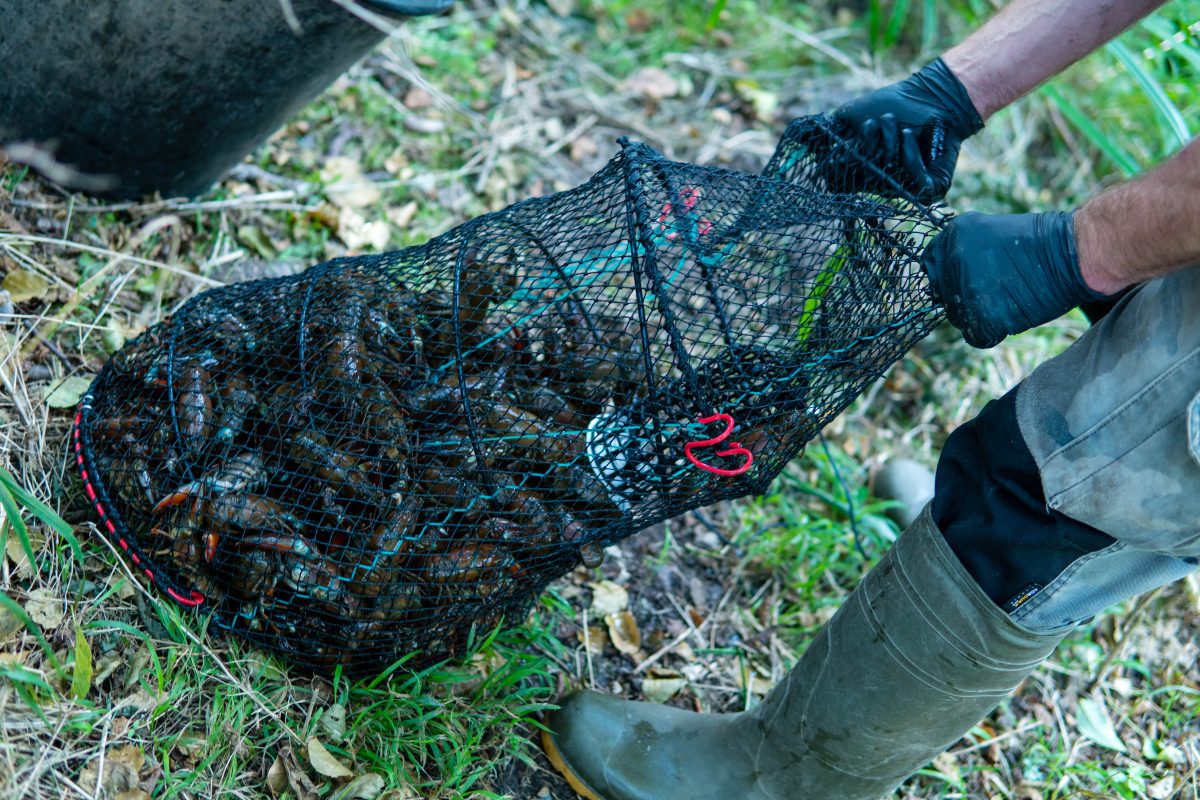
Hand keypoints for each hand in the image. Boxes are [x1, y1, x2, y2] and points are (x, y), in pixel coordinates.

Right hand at [828, 59, 982, 201]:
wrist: (928, 97)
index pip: (844, 183)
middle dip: (869, 146)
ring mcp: (906, 187)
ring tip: (896, 124)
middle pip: (866, 180)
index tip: (842, 147)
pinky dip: (910, 156)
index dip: (843, 165)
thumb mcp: (850, 115)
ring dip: (889, 143)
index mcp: (865, 173)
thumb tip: (801, 141)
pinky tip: (909, 135)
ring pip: (890, 179)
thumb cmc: (890, 104)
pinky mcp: (930, 187)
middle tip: (876, 122)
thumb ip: (827, 131)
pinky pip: (916, 183)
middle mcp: (883, 184)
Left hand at [922, 211, 1111, 347]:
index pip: (932, 266)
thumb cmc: (1038, 243)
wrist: (1071, 253)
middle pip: (944, 295)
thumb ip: (963, 251)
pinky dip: (990, 331)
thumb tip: (947, 276)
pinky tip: (1010, 313)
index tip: (966, 281)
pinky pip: (976, 334)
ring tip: (1008, 298)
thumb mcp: (989, 233)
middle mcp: (953, 260)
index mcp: (953, 234)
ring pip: (958, 316)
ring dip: (979, 314)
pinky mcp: (983, 315)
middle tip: (996, 290)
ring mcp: (966, 289)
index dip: (948, 278)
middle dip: (964, 298)